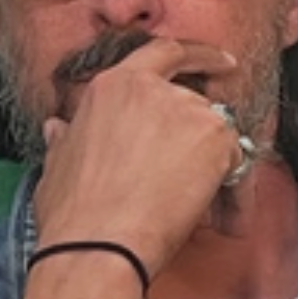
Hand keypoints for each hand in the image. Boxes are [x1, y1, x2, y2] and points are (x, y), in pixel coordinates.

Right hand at [31, 37, 242, 278]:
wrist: (96, 246)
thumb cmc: (73, 213)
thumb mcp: (57, 164)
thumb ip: (65, 139)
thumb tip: (58, 129)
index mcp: (111, 87)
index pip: (164, 52)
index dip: (199, 55)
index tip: (220, 62)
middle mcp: (150, 90)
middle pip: (197, 102)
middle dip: (202, 137)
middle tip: (200, 172)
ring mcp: (185, 110)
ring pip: (219, 133)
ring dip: (219, 168)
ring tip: (208, 208)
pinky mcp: (215, 138)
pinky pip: (240, 162)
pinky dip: (237, 192)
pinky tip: (222, 217)